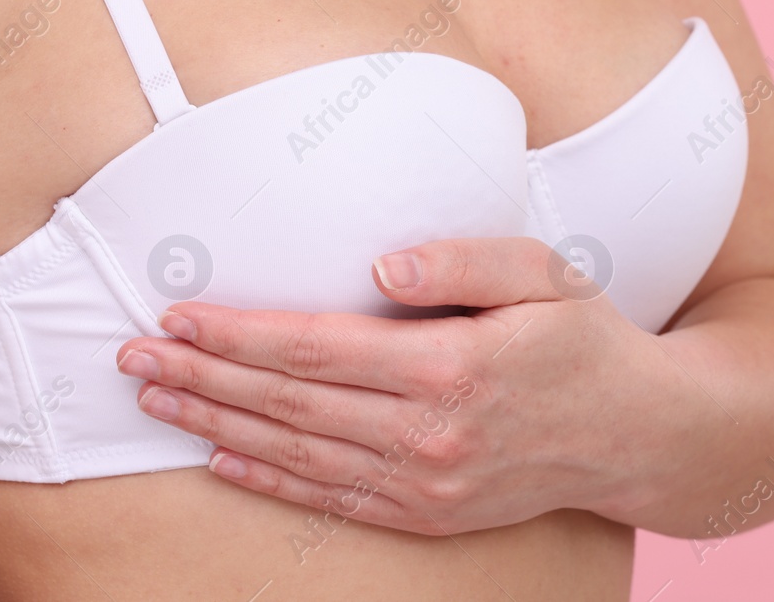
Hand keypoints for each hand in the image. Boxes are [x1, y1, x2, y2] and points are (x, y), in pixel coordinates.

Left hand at [113, 238, 679, 534]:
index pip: (317, 349)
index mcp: (453, 366)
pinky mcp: (430, 515)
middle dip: (204, 376)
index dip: (240, 332)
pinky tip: (221, 457)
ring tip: (158, 400)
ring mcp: (427, 485)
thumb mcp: (546, 274)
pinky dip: (268, 480)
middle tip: (135, 357)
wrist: (638, 433)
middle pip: (290, 404)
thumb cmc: (587, 340)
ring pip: (296, 455)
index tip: (181, 313)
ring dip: (217, 426)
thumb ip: (465, 259)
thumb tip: (381, 267)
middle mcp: (431, 435)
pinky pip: (331, 499)